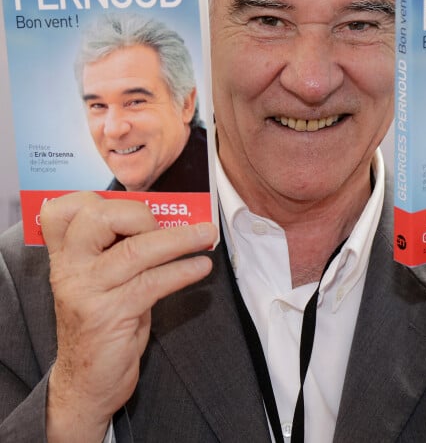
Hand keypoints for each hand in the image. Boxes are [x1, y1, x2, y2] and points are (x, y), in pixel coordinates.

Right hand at [40, 191, 216, 442]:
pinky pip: (152, 282)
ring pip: (136, 250)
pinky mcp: (108, 316)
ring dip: (180, 240)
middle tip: (168, 225)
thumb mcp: (104, 281)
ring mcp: (86, 292)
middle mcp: (69, 269)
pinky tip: (201, 268)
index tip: (136, 206)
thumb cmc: (104, 322)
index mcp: (65, 255)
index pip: (63, 211)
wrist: (86, 382)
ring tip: (207, 236)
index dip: (98, 198)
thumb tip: (169, 220)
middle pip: (99, 218)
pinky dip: (182, 270)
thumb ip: (120, 249)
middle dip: (141, 214)